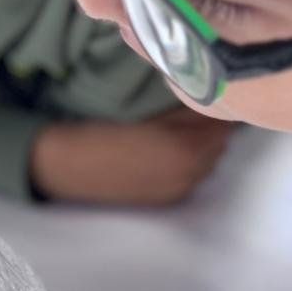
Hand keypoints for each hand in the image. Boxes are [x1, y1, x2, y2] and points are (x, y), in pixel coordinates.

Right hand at [30, 107, 232, 205]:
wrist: (69, 166)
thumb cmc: (103, 133)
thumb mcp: (150, 114)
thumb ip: (184, 108)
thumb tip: (208, 99)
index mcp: (189, 148)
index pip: (222, 123)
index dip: (218, 105)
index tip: (210, 90)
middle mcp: (192, 174)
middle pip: (219, 143)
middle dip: (212, 125)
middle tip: (198, 104)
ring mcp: (180, 190)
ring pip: (209, 161)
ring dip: (203, 143)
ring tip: (184, 126)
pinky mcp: (167, 199)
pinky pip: (194, 176)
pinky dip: (192, 161)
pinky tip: (172, 148)